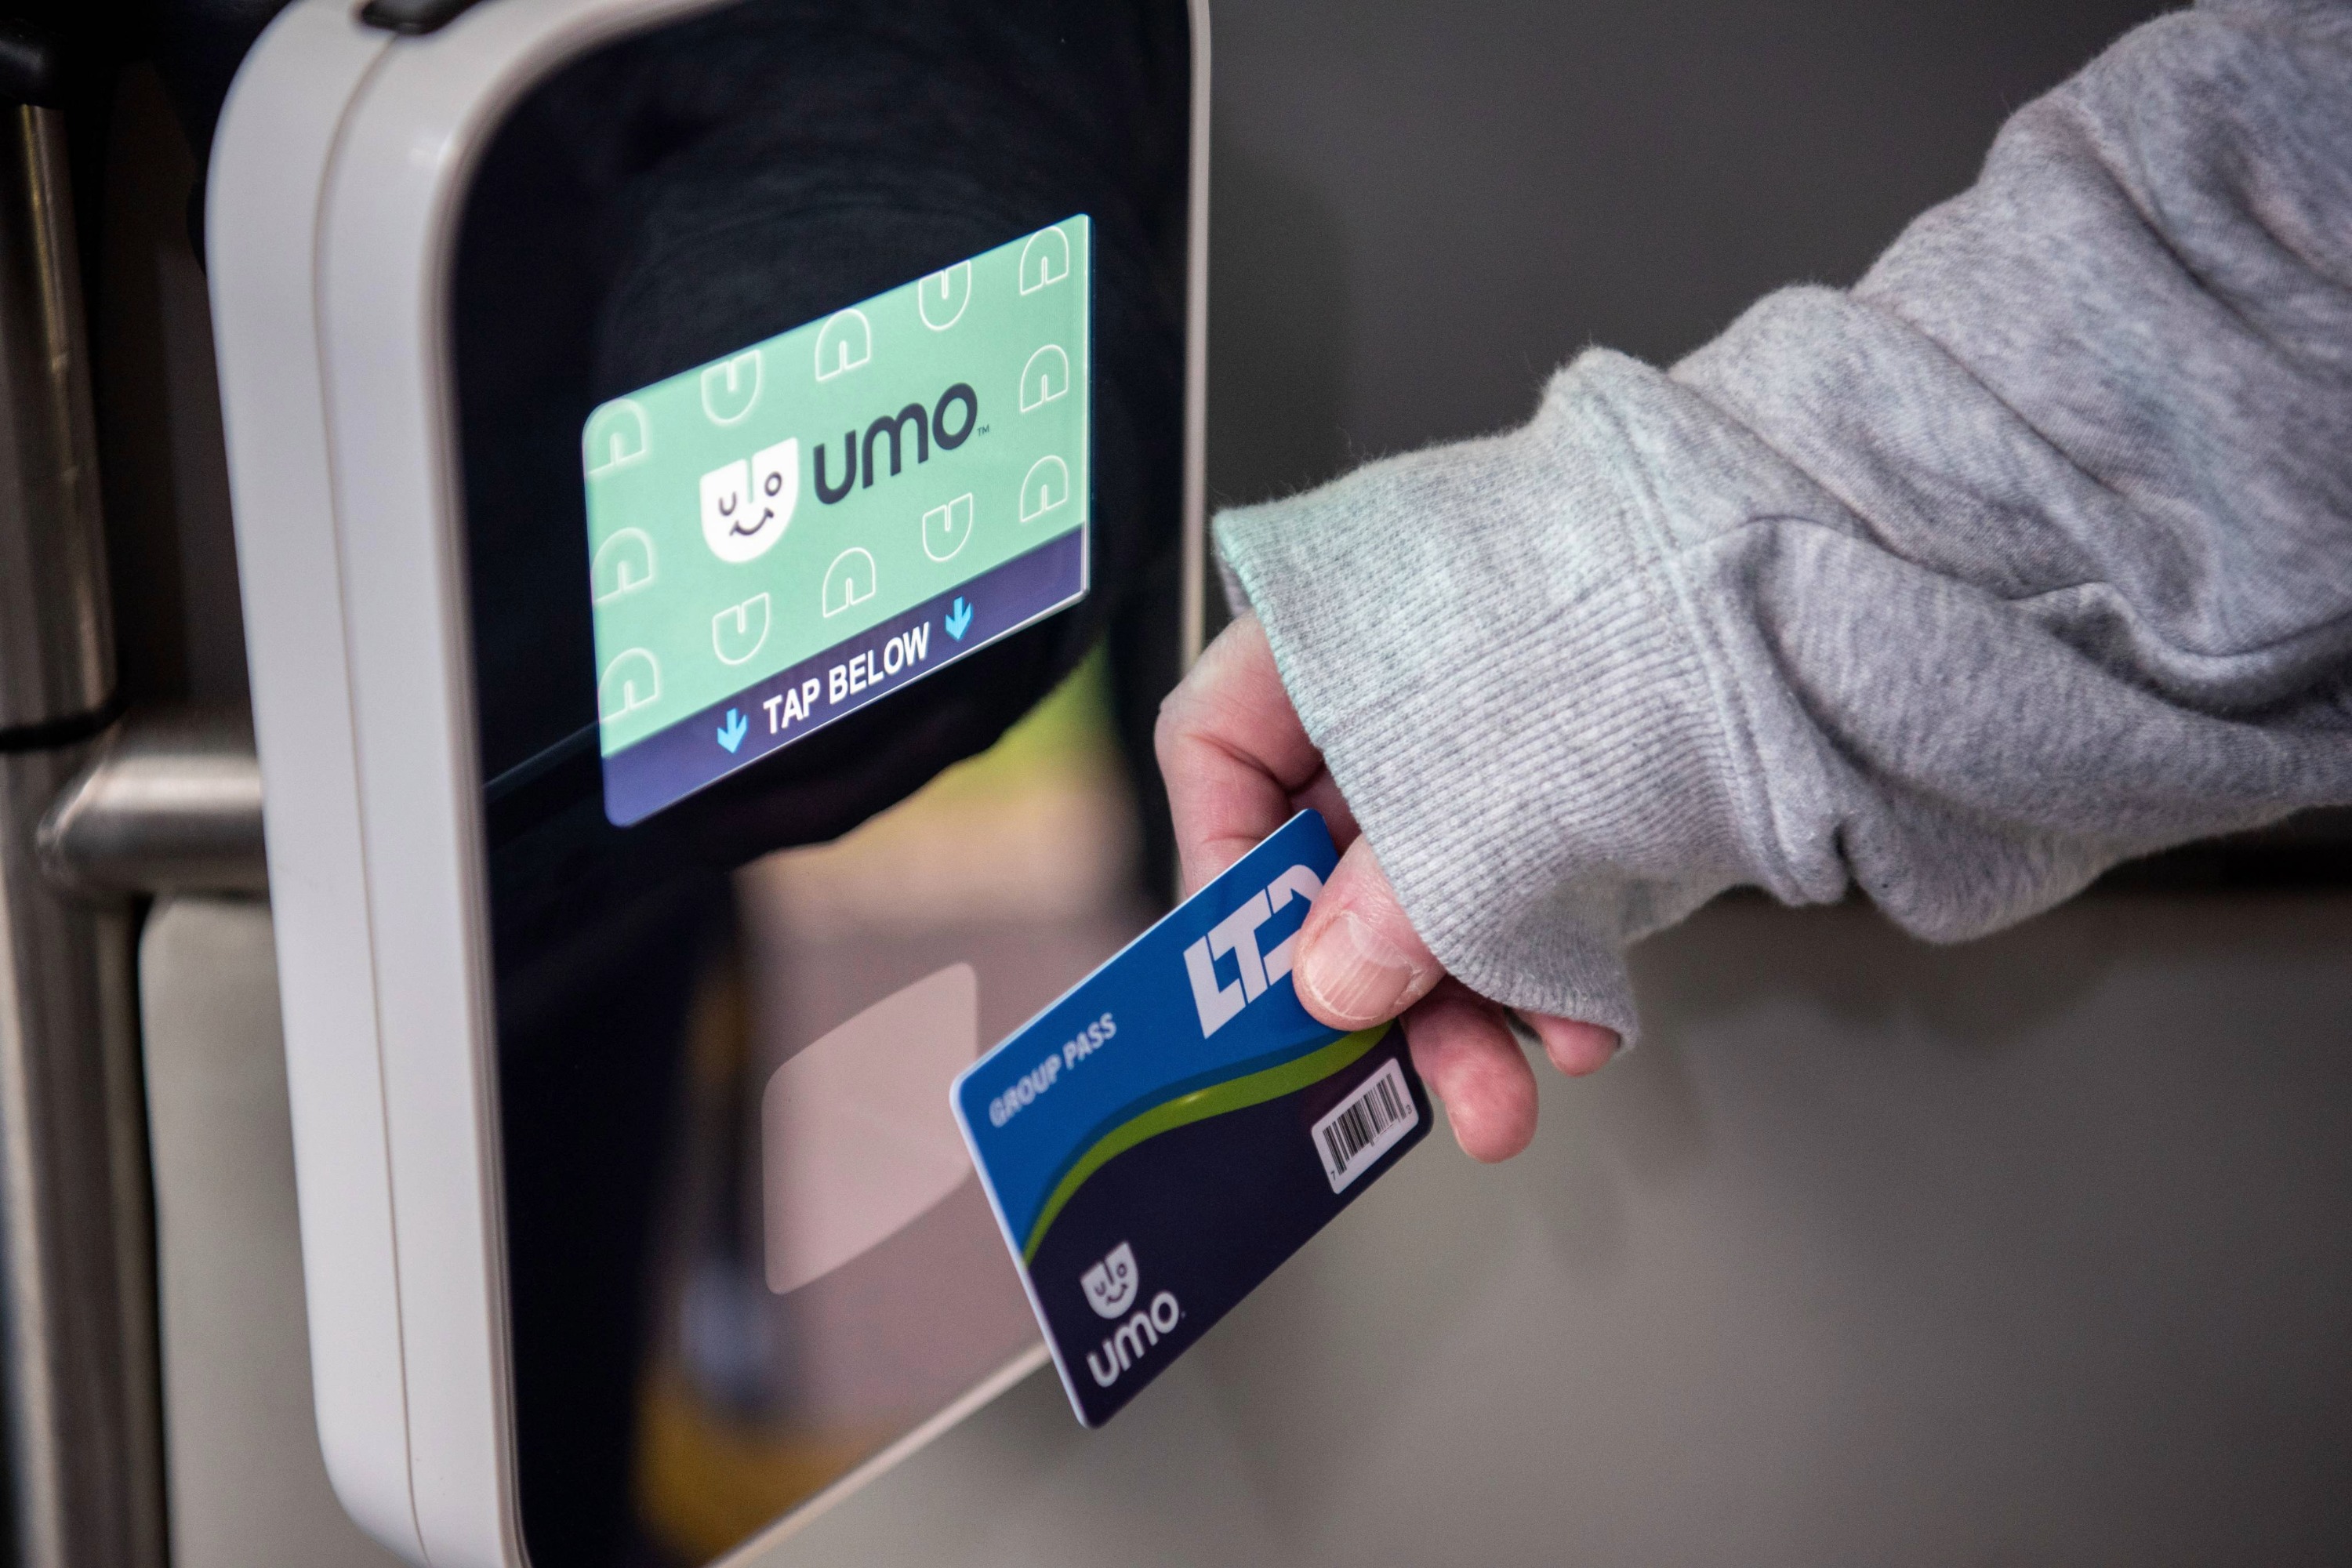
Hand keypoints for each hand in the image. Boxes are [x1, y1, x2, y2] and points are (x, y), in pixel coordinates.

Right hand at [1155, 614, 1618, 1161]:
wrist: (1821, 582)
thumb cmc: (1631, 624)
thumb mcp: (1473, 795)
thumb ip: (1386, 905)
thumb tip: (1325, 988)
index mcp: (1327, 629)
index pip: (1215, 750)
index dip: (1221, 874)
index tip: (1255, 981)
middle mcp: (1390, 678)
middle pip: (1325, 848)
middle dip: (1367, 988)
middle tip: (1384, 1085)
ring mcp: (1487, 727)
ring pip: (1431, 887)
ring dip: (1463, 1009)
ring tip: (1504, 1103)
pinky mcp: (1572, 776)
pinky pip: (1523, 889)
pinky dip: (1543, 968)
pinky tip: (1582, 1033)